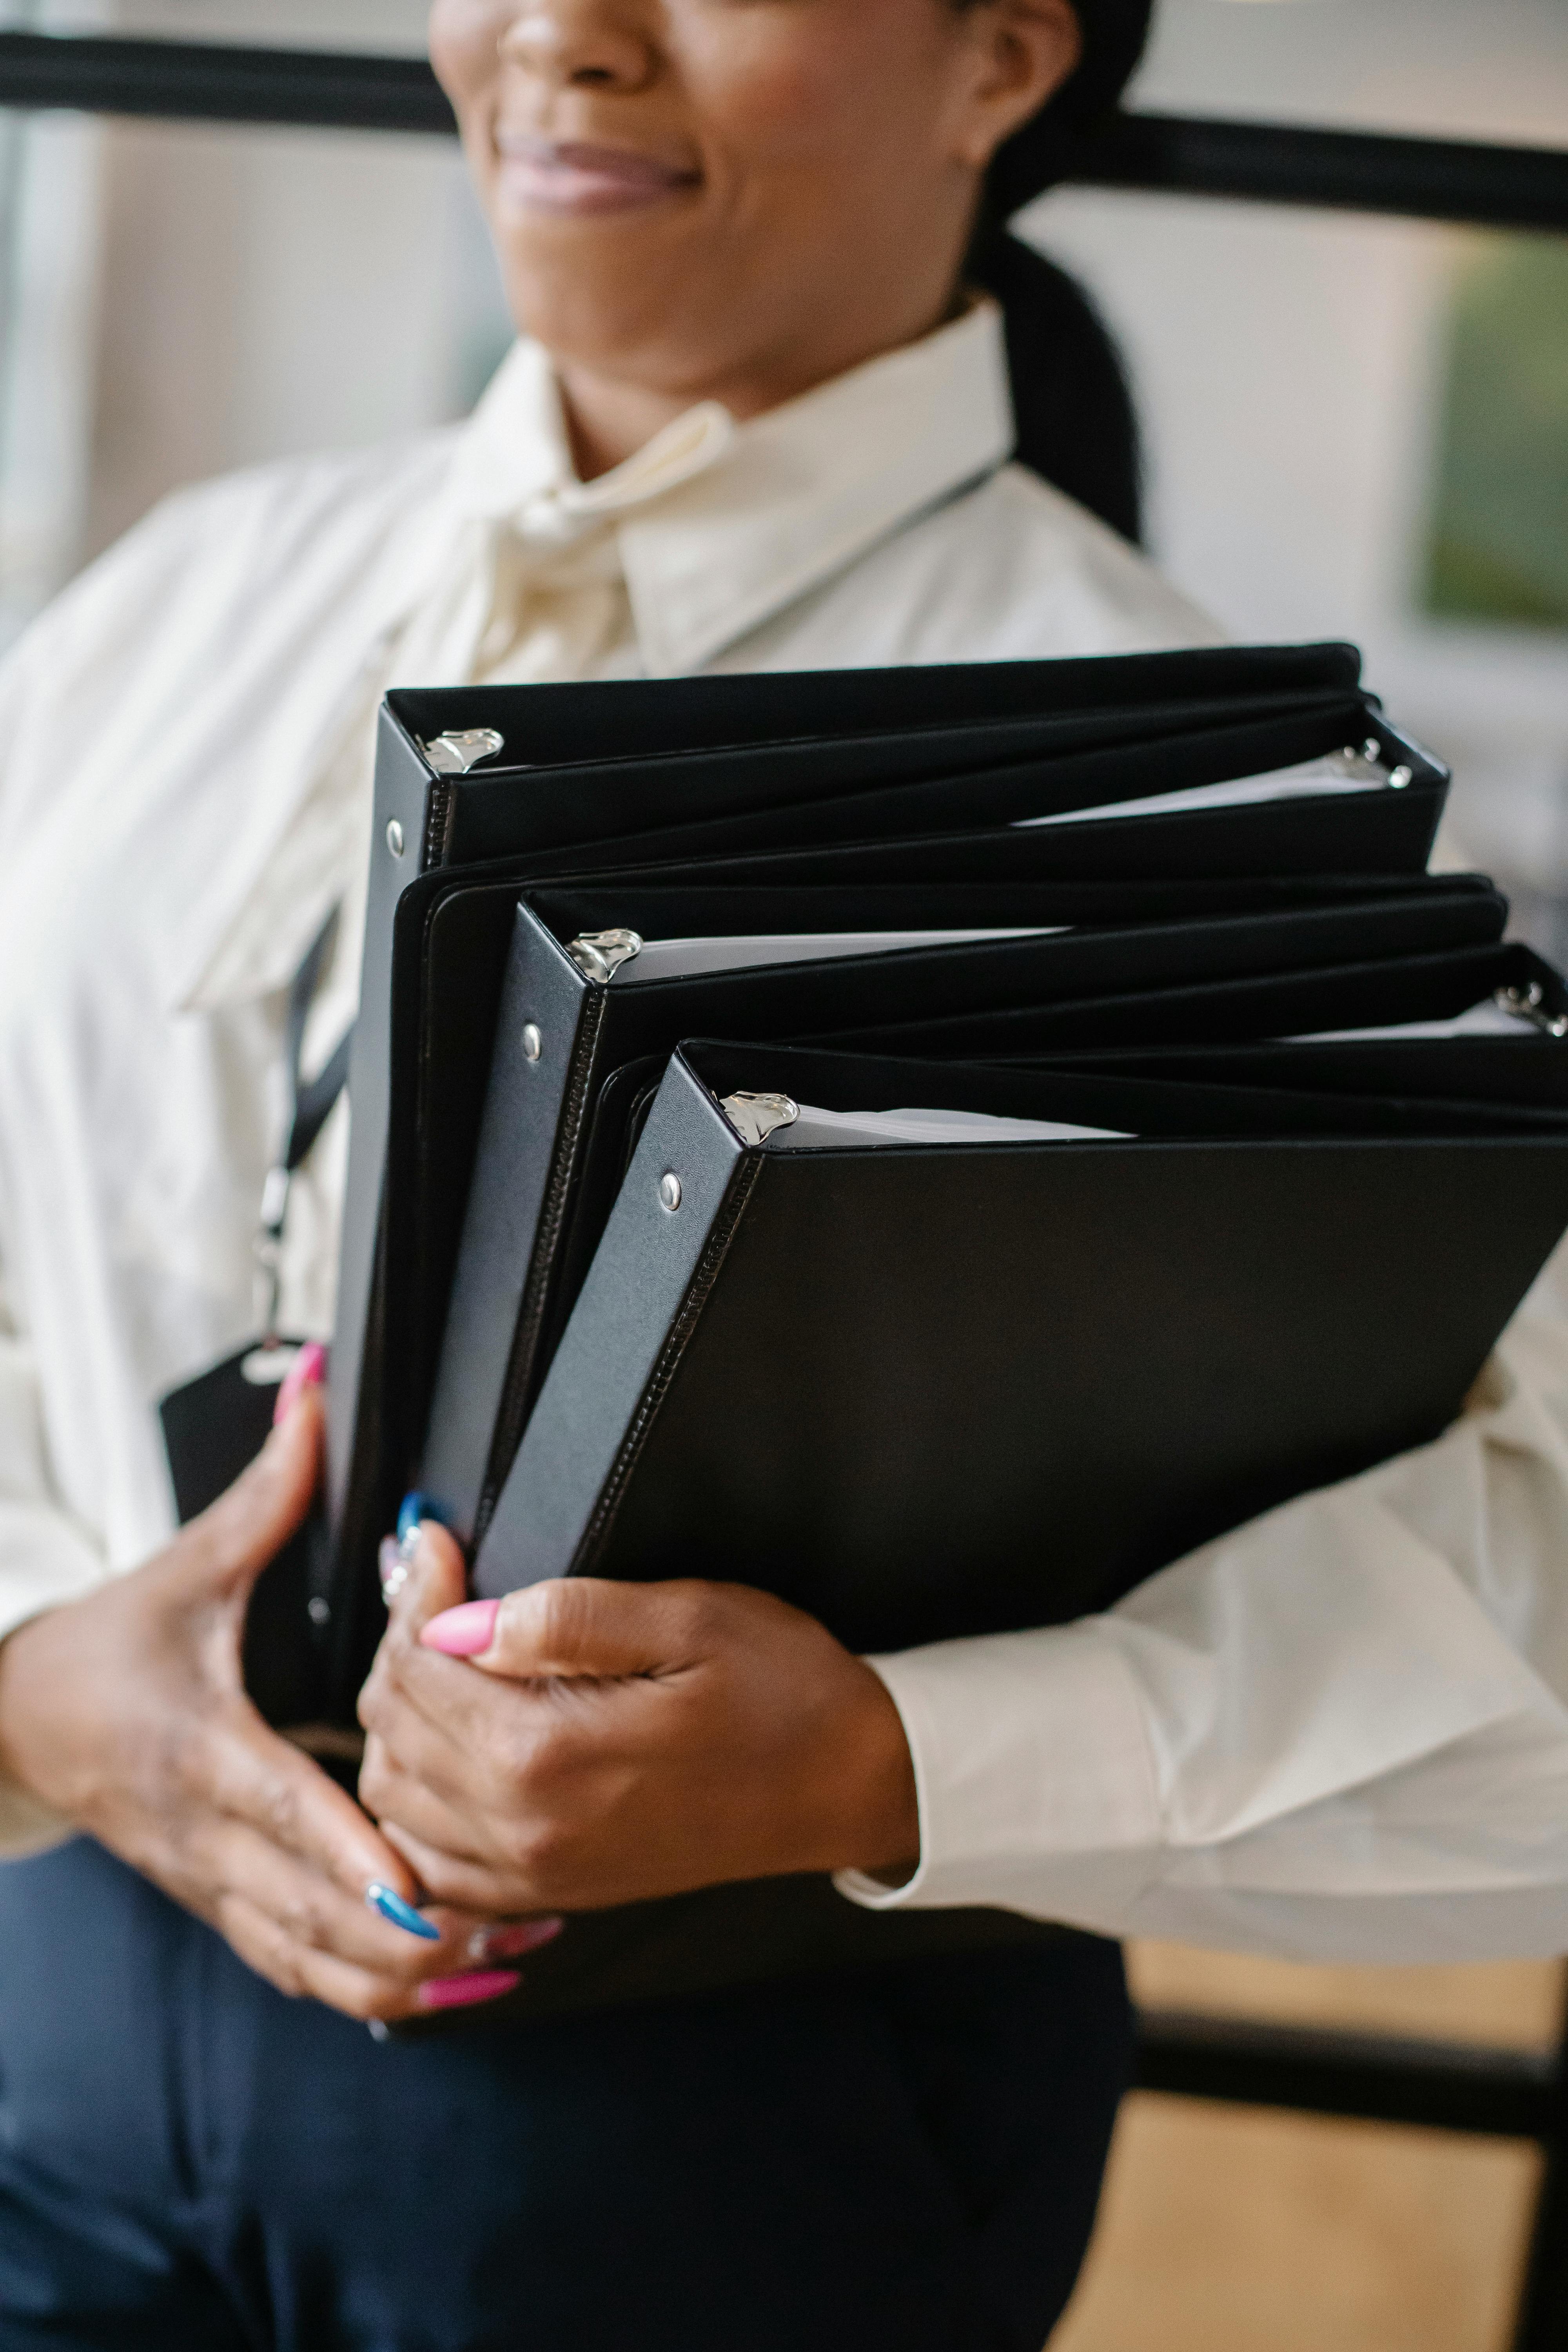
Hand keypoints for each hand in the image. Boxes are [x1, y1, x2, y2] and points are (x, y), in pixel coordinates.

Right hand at [0, 1383, 529, 2022]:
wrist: (15, 1725)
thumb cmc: (109, 1645)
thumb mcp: (187, 1566)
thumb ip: (268, 1487)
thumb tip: (315, 1387)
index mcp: (202, 1751)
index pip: (286, 1812)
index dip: (355, 1855)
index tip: (425, 1886)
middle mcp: (209, 1836)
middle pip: (313, 1914)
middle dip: (415, 1935)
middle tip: (518, 1925)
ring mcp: (214, 1885)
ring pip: (312, 1963)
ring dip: (408, 1976)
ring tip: (510, 1960)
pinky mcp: (222, 1908)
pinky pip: (300, 1969)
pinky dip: (372, 1987)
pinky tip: (454, 1981)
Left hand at [357, 1523, 919, 1917]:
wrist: (845, 1787)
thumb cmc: (783, 1694)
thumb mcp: (691, 1619)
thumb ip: (567, 1616)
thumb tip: (461, 1618)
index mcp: (550, 1756)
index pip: (418, 1667)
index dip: (416, 1591)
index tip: (434, 1544)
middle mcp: (524, 1828)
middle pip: (392, 1728)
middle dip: (400, 1646)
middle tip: (438, 1589)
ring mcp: (532, 1873)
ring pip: (393, 1795)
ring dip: (400, 1721)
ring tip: (443, 1658)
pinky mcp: (546, 1893)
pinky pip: (428, 1861)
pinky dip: (415, 1802)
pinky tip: (448, 1750)